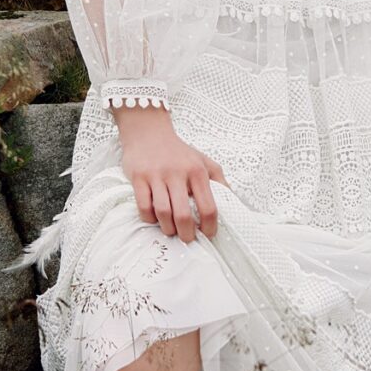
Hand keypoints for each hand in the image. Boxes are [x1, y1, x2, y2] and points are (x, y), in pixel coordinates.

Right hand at [111, 105, 225, 243]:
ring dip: (168, 228)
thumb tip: (232, 202)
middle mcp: (178, 173)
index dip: (210, 226)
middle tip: (188, 239)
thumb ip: (219, 180)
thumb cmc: (178, 151)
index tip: (208, 234)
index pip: (208, 206)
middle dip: (187, 234)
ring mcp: (157, 176)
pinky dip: (149, 218)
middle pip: (183, 214)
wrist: (149, 132)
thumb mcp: (204, 160)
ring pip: (163, 212)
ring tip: (171, 230)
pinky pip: (144, 206)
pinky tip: (154, 218)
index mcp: (198, 171)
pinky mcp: (138, 178)